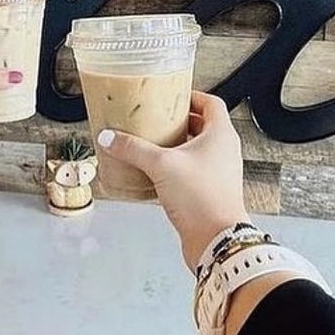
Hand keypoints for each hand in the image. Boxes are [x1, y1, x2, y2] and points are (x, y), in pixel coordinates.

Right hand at [97, 91, 249, 270]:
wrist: (216, 239)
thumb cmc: (202, 198)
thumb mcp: (161, 165)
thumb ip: (133, 149)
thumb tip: (110, 137)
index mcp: (221, 134)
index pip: (211, 102)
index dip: (192, 96)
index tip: (173, 95)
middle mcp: (225, 151)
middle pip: (204, 125)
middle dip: (181, 121)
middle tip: (158, 118)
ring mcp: (220, 172)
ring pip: (199, 150)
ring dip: (179, 145)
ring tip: (154, 144)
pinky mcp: (212, 191)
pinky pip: (195, 171)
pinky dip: (178, 168)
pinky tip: (157, 174)